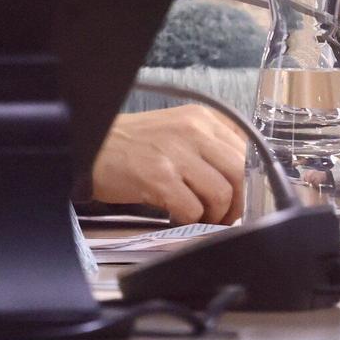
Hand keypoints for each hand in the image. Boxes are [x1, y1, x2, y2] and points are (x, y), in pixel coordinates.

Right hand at [91, 105, 246, 223]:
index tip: (241, 198)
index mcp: (201, 118)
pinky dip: (190, 220)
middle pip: (242, 173)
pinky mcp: (158, 176)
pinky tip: (178, 216)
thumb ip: (209, 148)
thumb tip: (241, 182)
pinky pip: (193, 209)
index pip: (248, 151)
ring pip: (222, 194)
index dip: (250, 182)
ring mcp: (174, 153)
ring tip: (200, 217)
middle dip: (238, 203)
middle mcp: (192, 131)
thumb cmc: (131, 145)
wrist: (89, 146)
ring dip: (215, 215)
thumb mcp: (175, 132)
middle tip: (225, 216)